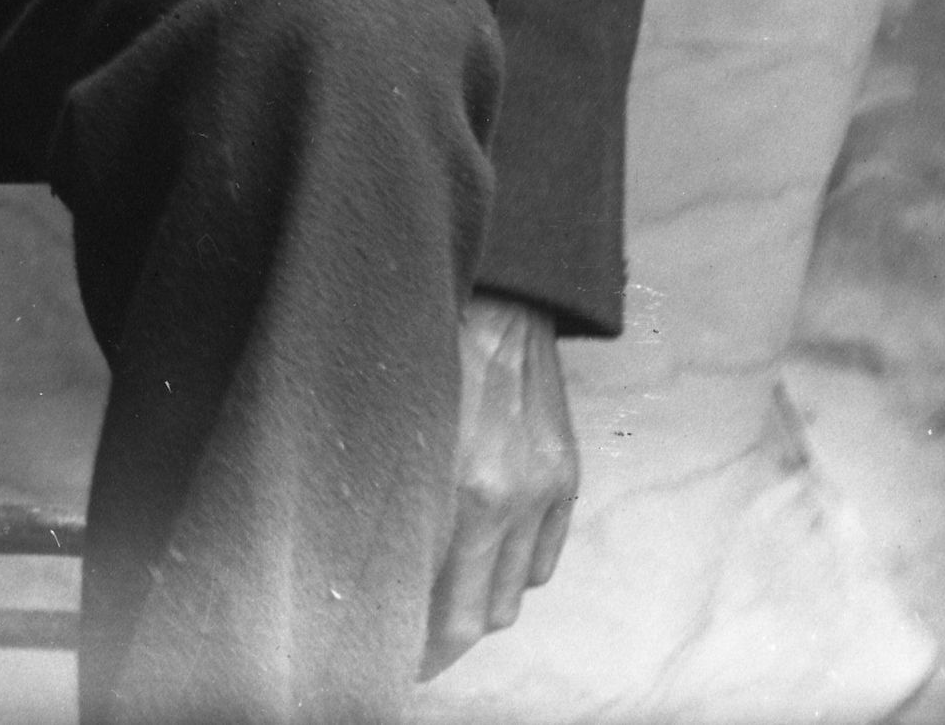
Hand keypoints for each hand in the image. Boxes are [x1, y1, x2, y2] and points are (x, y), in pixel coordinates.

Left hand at [421, 292, 578, 677]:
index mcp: (464, 486)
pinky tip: (484, 554)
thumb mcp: (393, 423)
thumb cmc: (424, 347)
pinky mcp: (566, 474)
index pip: (447, 616)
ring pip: (514, 595)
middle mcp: (511, 496)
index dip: (418, 649)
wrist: (495, 289)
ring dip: (479, 604)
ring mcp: (545, 488)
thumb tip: (378, 563)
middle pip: (481, 618)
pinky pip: (543, 560)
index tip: (394, 655)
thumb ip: (394, 500)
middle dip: (444, 636)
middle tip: (410, 635)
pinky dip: (515, 570)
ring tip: (444, 594)